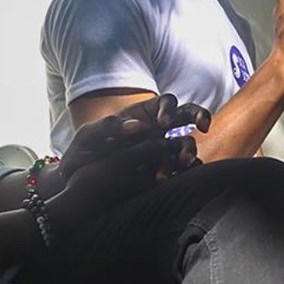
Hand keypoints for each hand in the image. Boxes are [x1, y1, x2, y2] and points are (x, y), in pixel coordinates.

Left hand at [62, 93, 211, 180]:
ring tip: (181, 162)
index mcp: (144, 114)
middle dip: (200, 116)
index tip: (163, 123)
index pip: (167, 101)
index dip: (169, 108)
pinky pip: (184, 169)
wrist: (81, 182)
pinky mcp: (165, 171)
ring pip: (187, 143)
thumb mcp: (88, 136)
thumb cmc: (84, 153)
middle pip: (188, 115)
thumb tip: (139, 126)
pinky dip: (187, 172)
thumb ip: (109, 126)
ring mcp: (164, 150)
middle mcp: (159, 130)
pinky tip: (179, 178)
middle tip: (202, 127)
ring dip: (188, 150)